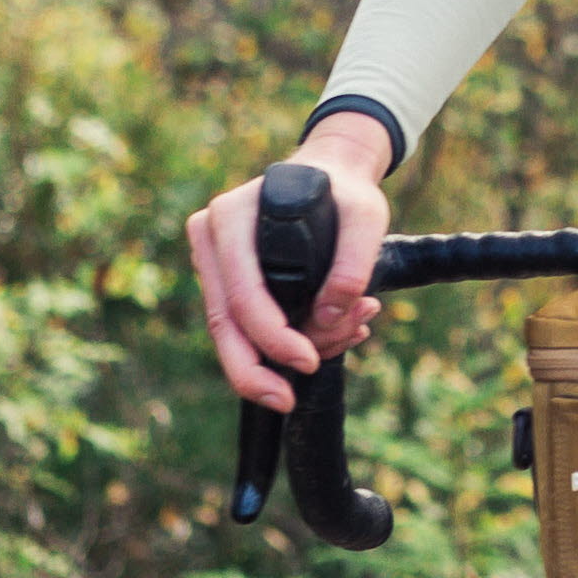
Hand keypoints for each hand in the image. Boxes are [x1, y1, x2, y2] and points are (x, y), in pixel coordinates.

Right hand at [188, 115, 394, 407]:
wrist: (331, 176)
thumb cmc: (345, 193)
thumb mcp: (366, 216)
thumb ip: (353, 264)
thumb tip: (331, 316)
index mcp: (231, 218)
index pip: (241, 294)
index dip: (272, 337)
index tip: (308, 362)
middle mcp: (211, 240)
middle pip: (222, 323)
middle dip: (253, 372)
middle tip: (285, 401)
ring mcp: (214, 263)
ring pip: (236, 333)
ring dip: (287, 352)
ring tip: (352, 332)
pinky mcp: (227, 283)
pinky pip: (249, 327)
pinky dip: (290, 340)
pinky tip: (338, 333)